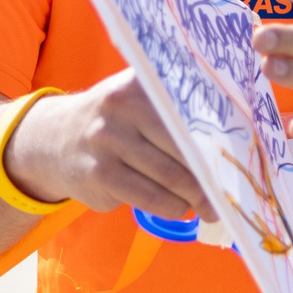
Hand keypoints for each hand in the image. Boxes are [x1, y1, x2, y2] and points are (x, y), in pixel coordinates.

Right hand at [1, 67, 215, 221]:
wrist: (53, 138)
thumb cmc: (114, 118)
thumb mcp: (134, 95)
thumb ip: (172, 102)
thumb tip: (232, 131)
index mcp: (138, 83)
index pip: (188, 111)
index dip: (218, 136)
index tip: (239, 156)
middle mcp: (120, 107)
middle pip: (183, 147)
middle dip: (211, 176)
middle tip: (231, 194)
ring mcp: (106, 141)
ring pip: (169, 176)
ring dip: (195, 197)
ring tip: (211, 206)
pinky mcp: (99, 175)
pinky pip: (148, 198)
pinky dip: (172, 207)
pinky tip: (182, 209)